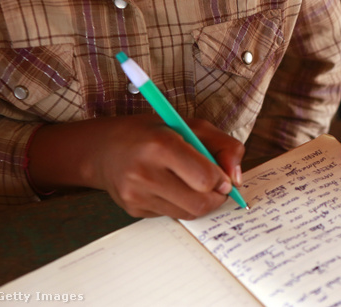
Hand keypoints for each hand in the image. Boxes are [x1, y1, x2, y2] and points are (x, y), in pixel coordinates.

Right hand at [29, 115, 244, 218]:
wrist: (103, 148)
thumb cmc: (152, 132)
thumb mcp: (191, 125)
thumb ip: (224, 146)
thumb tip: (237, 180)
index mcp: (161, 145)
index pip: (205, 178)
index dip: (222, 180)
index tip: (223, 176)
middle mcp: (144, 172)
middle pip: (200, 203)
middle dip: (216, 197)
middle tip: (216, 186)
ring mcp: (136, 194)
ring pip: (188, 213)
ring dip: (200, 202)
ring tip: (192, 183)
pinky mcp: (132, 209)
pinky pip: (171, 215)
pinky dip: (179, 204)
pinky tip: (168, 187)